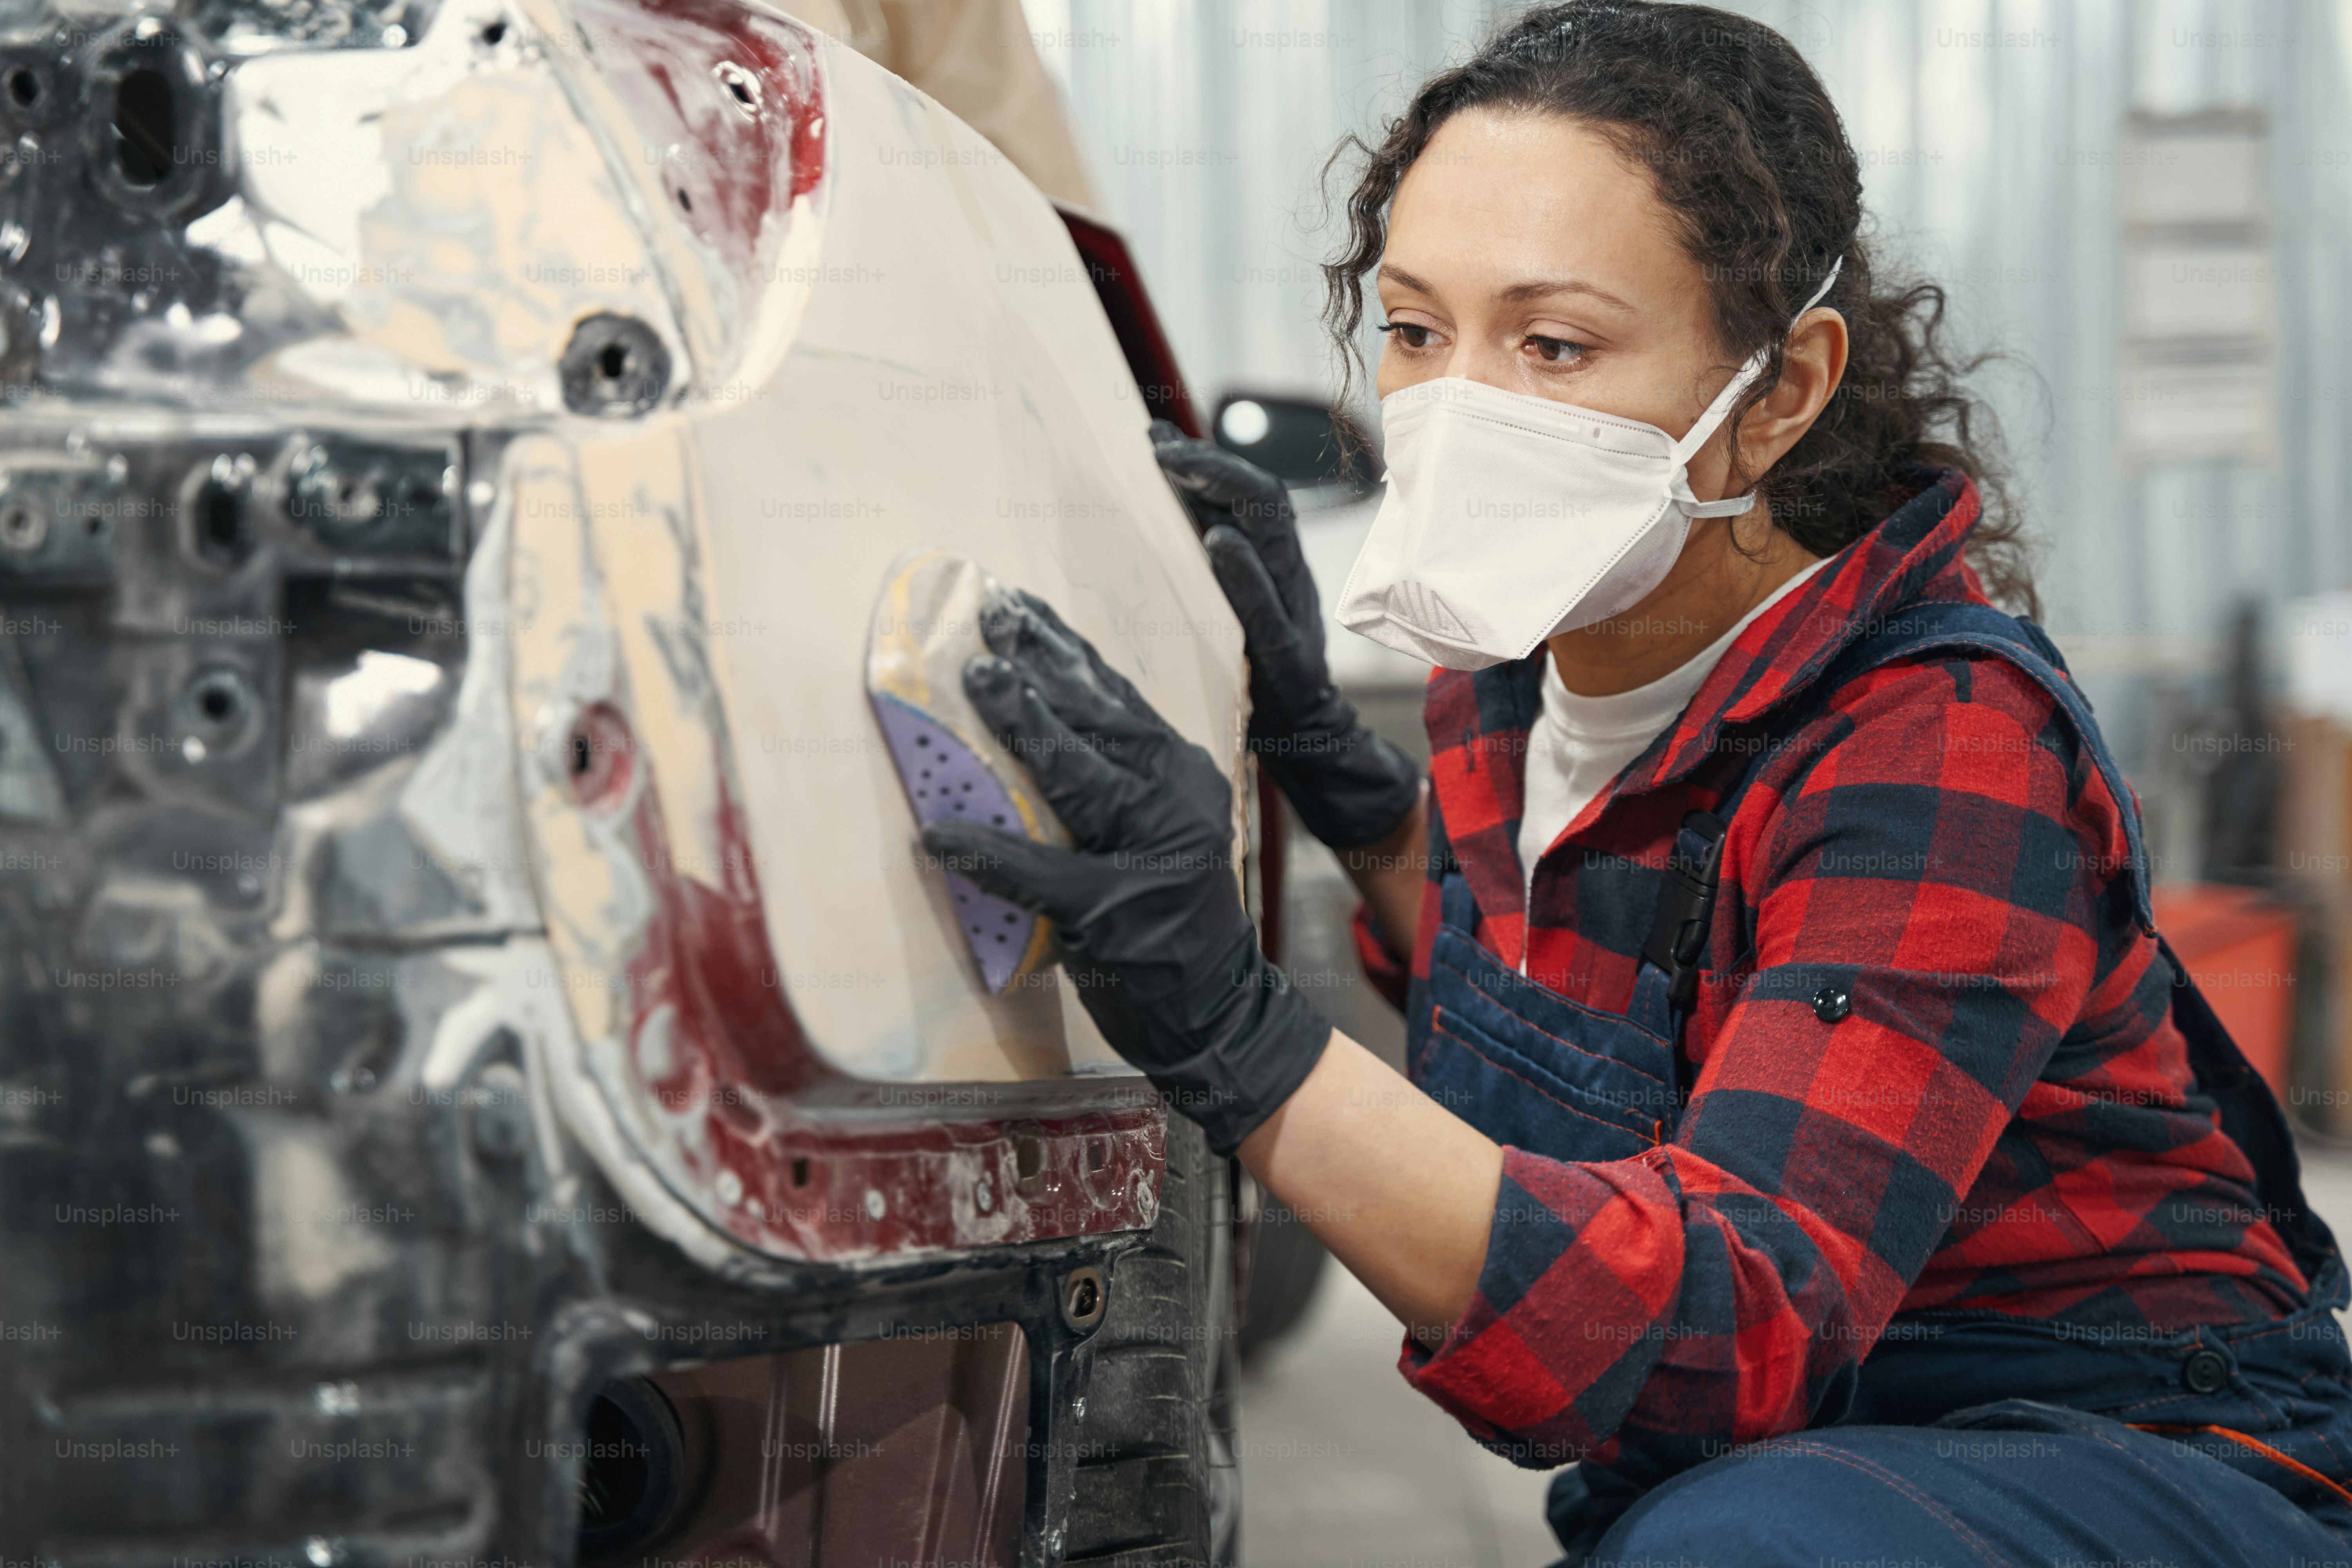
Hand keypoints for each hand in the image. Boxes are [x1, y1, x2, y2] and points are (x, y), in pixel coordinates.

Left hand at [918, 589, 1330, 1154]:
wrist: (1218, 1009)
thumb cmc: (1172, 915)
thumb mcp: (1159, 826)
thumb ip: (1116, 776)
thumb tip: (1042, 715)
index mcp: (1181, 773)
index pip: (1116, 698)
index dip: (1065, 649)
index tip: (1019, 607)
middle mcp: (1174, 800)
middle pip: (1100, 718)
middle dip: (1040, 662)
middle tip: (989, 616)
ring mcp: (1146, 856)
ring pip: (1078, 775)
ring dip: (1022, 723)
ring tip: (973, 680)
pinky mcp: (1109, 913)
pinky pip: (1035, 873)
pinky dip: (983, 852)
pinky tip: (936, 834)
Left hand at [1150, 421, 1422, 849]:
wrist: (1302, 730)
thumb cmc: (1255, 657)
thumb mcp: (1230, 595)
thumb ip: (1205, 547)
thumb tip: (1158, 487)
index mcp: (1275, 556)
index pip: (1248, 489)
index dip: (1205, 456)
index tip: (1154, 438)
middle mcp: (1288, 572)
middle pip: (1263, 497)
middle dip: (1211, 463)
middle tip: (1160, 447)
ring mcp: (1291, 609)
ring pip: (1274, 535)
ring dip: (1227, 494)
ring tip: (1180, 469)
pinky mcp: (1286, 653)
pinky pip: (1269, 606)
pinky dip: (1245, 573)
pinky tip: (1217, 545)